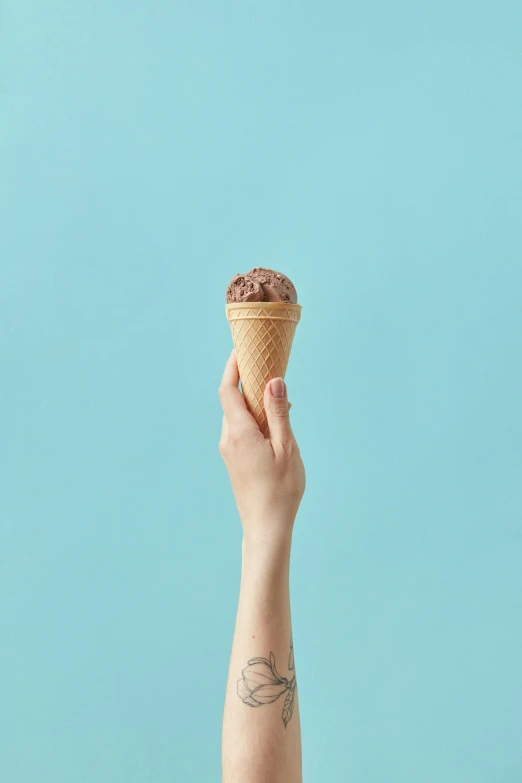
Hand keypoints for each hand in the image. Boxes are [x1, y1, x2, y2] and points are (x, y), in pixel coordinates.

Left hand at [219, 351, 304, 544]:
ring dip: (251, 401)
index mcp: (240, 432)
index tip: (242, 348)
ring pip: (236, 415)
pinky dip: (252, 418)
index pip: (228, 390)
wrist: (266, 527)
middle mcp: (228, 439)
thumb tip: (273, 381)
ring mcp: (229, 451)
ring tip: (276, 395)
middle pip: (230, 399)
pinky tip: (274, 423)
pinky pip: (239, 429)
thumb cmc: (281, 490)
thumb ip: (279, 413)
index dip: (233, 367)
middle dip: (245, 380)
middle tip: (265, 364)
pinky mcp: (234, 460)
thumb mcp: (286, 447)